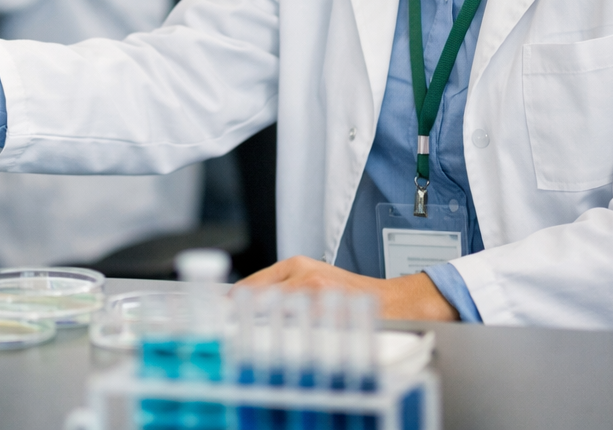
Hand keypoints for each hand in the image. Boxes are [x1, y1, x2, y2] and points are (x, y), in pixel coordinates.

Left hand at [237, 256, 459, 320]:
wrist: (397, 304)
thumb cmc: (352, 297)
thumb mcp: (312, 282)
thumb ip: (282, 291)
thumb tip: (245, 306)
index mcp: (296, 266)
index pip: (248, 285)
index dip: (229, 305)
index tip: (215, 318)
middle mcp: (302, 274)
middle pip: (254, 298)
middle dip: (240, 317)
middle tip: (226, 333)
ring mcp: (314, 292)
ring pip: (271, 312)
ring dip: (258, 329)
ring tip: (248, 341)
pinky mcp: (327, 309)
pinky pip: (295, 327)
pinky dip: (283, 337)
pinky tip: (279, 345)